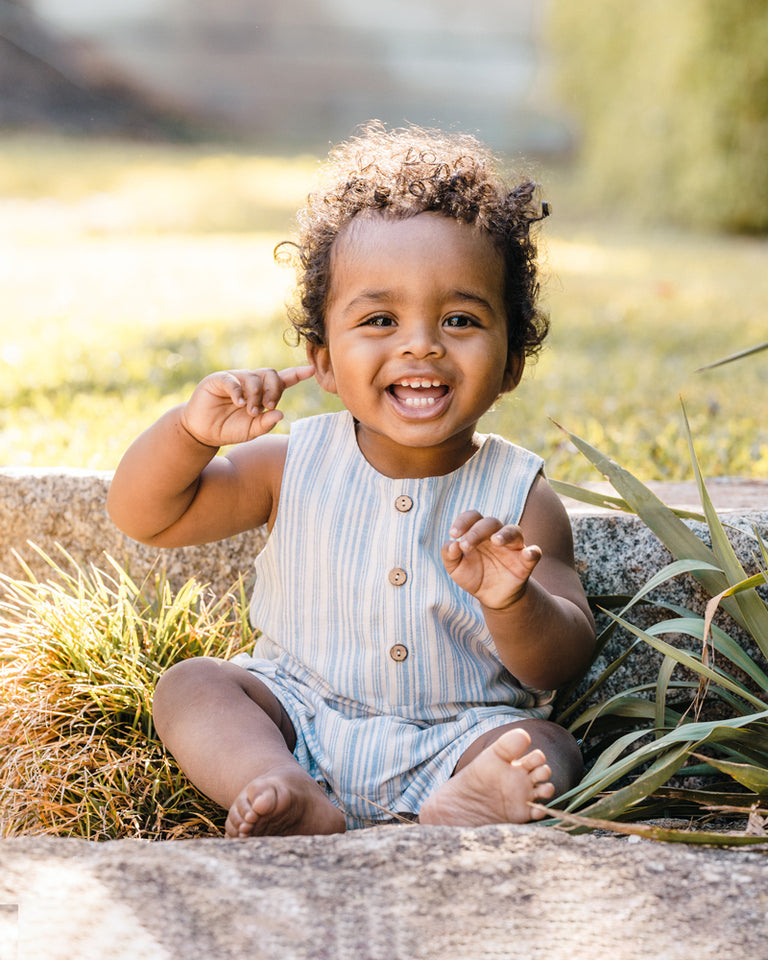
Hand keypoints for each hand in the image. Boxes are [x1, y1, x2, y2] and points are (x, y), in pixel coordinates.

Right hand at [179, 365, 315, 446]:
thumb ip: (266, 423)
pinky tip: (240, 403)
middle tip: (269, 407)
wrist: (204, 432)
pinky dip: (239, 391)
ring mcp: (235, 379)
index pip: (283, 380)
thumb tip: (280, 414)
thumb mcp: (252, 430)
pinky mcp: (219, 380)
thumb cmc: (230, 429)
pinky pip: (233, 379)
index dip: (297, 374)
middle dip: (274, 390)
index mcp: (262, 393)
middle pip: (271, 374)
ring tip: (250, 411)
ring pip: (254, 377)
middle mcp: (250, 382)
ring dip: (256, 395)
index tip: (311, 370)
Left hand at [442, 510, 541, 609]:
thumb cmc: (473, 576)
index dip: (463, 521)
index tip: (453, 534)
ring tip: (495, 541)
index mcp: (478, 533)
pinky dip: (533, 552)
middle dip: (477, 531)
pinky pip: (534, 553)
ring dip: (505, 534)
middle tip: (466, 546)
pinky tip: (529, 554)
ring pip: (514, 531)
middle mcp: (496, 536)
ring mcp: (513, 548)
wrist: (492, 598)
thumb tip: (452, 544)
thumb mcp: (455, 569)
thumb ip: (449, 556)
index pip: (473, 517)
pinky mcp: (525, 563)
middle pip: (491, 522)